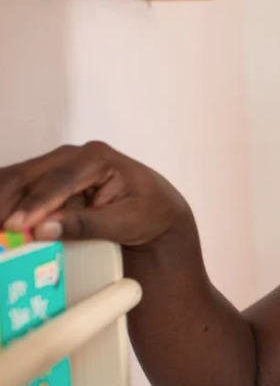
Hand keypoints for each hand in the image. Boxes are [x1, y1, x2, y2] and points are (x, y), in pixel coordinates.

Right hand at [0, 142, 188, 246]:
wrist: (158, 209)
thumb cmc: (148, 212)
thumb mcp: (126, 221)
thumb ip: (87, 225)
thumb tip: (45, 229)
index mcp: (98, 158)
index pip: (59, 181)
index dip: (34, 204)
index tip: (15, 226)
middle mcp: (74, 155)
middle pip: (30, 176)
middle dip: (7, 202)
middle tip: (0, 229)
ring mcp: (59, 164)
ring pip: (19, 178)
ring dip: (1, 200)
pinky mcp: (49, 178)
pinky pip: (20, 186)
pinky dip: (5, 200)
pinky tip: (0, 219)